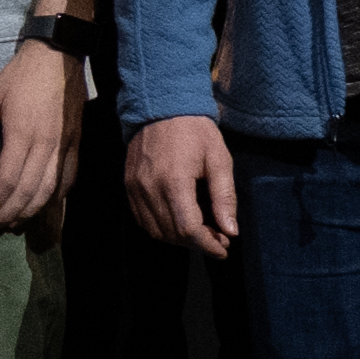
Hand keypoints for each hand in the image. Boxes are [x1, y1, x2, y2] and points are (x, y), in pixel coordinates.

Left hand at [0, 42, 80, 235]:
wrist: (56, 59)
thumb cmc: (16, 80)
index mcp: (23, 135)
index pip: (8, 182)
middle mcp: (48, 146)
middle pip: (30, 193)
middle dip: (8, 216)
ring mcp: (65, 147)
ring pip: (50, 192)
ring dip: (30, 214)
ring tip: (10, 227)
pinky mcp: (76, 146)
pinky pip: (67, 181)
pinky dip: (54, 200)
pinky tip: (40, 210)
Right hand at [135, 114, 239, 259]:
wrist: (161, 109)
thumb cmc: (196, 133)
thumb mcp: (220, 161)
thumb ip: (224, 198)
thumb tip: (231, 231)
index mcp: (174, 182)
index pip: (188, 228)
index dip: (208, 245)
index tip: (224, 249)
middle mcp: (149, 188)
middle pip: (171, 233)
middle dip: (197, 243)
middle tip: (217, 237)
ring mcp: (135, 188)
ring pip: (154, 230)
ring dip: (178, 238)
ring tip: (199, 231)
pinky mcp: (128, 186)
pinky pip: (142, 218)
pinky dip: (160, 228)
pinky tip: (178, 221)